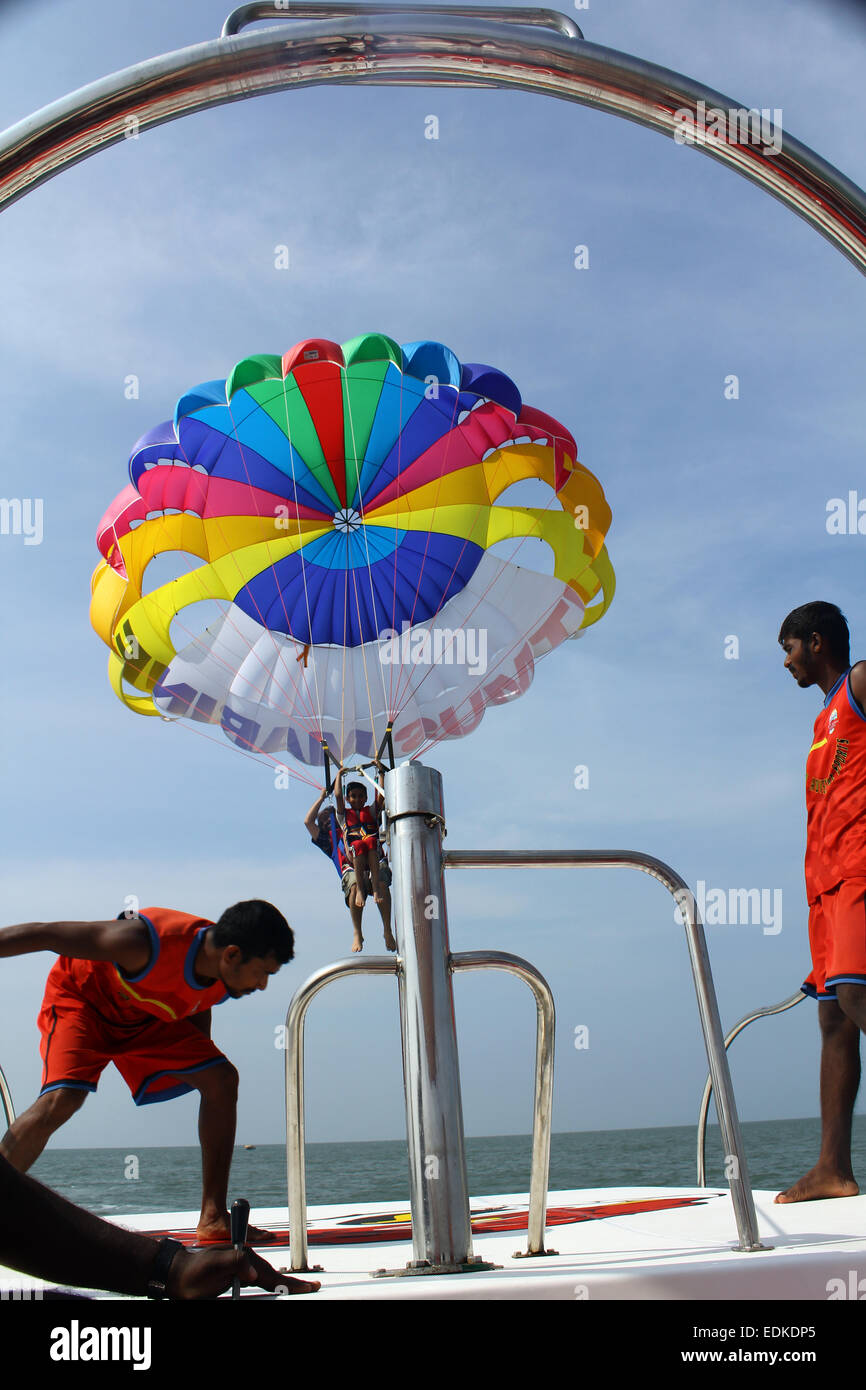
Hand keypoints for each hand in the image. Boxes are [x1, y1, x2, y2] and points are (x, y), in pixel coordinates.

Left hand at [167, 1246, 320, 1299]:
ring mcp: (240, 1272)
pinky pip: (257, 1284)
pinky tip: (276, 1286)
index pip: (270, 1273)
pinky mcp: (234, 1281)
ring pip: (267, 1279)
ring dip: (284, 1284)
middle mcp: (245, 1265)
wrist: (177, 1274)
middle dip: (292, 1283)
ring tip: (300, 1287)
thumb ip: (235, 1261)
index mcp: (244, 1260)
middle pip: (273, 1276)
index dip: (289, 1282)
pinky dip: (271, 1285)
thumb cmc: (193, 1269)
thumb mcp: (214, 1262)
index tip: (307, 1285)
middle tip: (312, 1286)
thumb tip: (254, 1273)